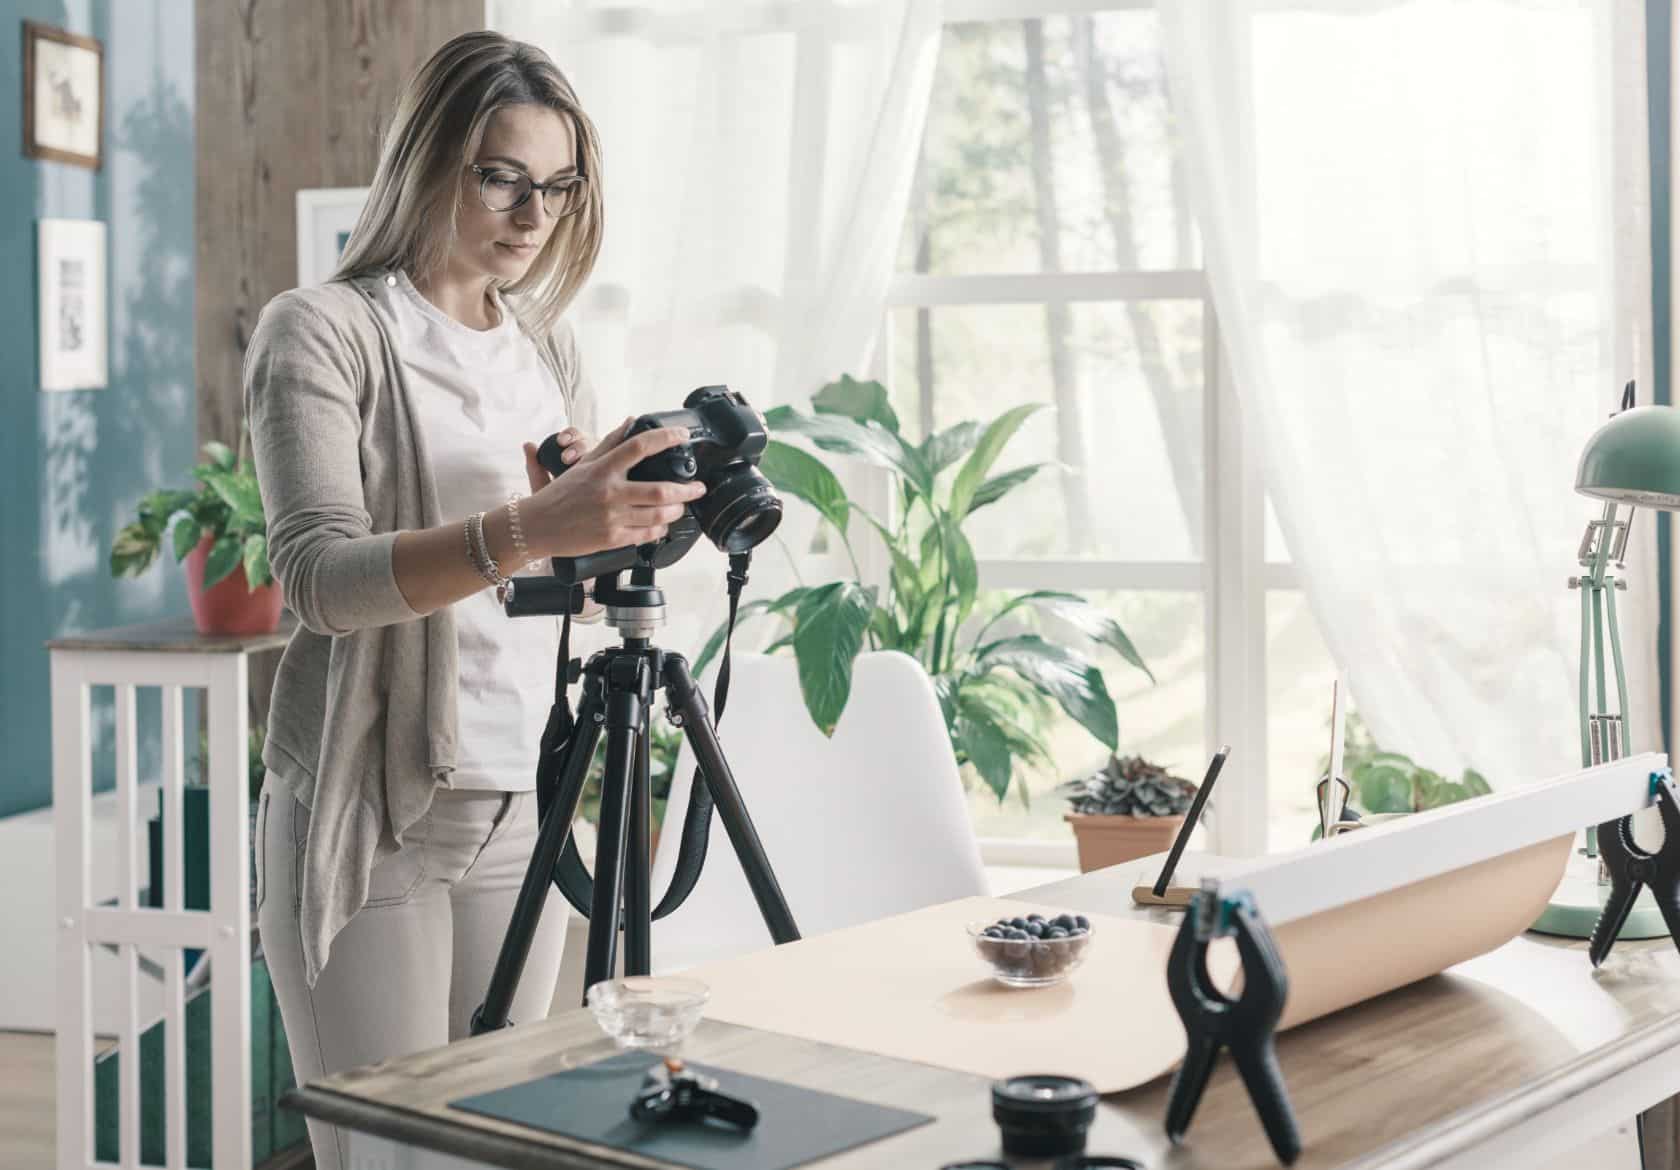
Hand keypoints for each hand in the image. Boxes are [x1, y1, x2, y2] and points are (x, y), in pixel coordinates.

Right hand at [519, 423, 704, 557]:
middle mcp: (609, 493)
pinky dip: (660, 529)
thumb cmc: (557, 495)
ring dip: (676, 510)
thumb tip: (629, 421)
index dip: (665, 438)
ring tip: (681, 506)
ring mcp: (612, 518)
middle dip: (687, 490)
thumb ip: (608, 442)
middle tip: (698, 487)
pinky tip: (662, 524)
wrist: (536, 527)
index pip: (639, 447)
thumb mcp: (581, 463)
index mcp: (602, 469)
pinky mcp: (612, 539)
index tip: (683, 435)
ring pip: (658, 515)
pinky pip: (646, 535)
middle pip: (659, 490)